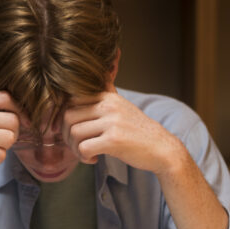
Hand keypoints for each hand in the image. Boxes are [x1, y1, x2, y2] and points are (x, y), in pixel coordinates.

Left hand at [62, 92, 187, 175]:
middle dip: (67, 134)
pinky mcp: (113, 140)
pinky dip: (84, 157)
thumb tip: (104, 70)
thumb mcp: (123, 106)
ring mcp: (112, 122)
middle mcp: (109, 105)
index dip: (66, 118)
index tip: (74, 130)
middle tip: (77, 145)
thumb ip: (109, 92)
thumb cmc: (139, 131)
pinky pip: (84, 148)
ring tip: (86, 153)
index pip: (72, 100)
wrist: (162, 149)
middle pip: (68, 116)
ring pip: (74, 132)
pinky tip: (94, 158)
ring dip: (75, 148)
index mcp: (109, 97)